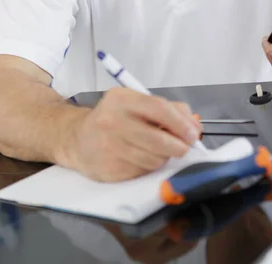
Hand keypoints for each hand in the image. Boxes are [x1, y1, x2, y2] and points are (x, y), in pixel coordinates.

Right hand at [65, 88, 201, 181]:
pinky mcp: (108, 169)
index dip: (180, 123)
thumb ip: (166, 109)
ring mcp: (108, 146)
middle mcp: (112, 121)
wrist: (78, 139)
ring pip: (153, 159)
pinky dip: (147, 168)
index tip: (193, 134)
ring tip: (155, 151)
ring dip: (162, 158)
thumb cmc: (114, 119)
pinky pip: (141, 172)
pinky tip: (139, 159)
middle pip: (158, 139)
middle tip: (184, 148)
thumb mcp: (136, 104)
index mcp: (122, 99)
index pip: (159, 109)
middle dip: (178, 146)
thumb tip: (193, 125)